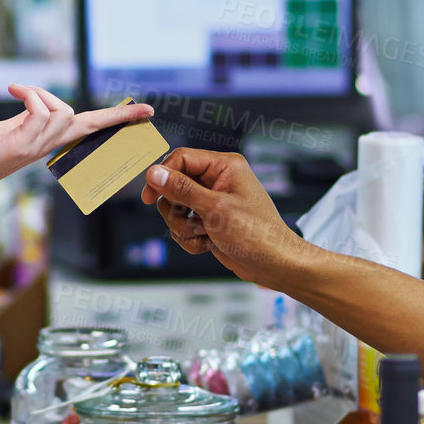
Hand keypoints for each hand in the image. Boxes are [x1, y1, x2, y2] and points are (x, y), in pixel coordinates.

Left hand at [0, 86, 152, 212]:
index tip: (146, 112)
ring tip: (18, 92)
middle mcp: (47, 146)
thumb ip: (27, 117)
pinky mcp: (20, 146)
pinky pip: (40, 112)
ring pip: (62, 111)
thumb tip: (38, 102)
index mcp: (47, 141)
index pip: (89, 128)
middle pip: (87, 122)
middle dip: (115, 114)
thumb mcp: (7, 129)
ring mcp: (36, 148)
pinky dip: (30, 95)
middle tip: (142, 108)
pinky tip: (12, 91)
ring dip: (41, 93)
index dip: (117, 118)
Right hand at [139, 147, 303, 285]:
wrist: (273, 264)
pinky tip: (207, 244)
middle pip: (173, 185)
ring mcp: (212, 201)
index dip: (163, 176)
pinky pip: (183, 225)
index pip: (181, 158)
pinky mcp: (209, 220)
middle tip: (191, 222)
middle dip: (176, 209)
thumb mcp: (215, 209)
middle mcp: (218, 180)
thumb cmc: (256, 233)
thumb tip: (155, 173)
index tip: (149, 196)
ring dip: (183, 227)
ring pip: (175, 208)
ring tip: (203, 234)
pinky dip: (190, 238)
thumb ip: (182, 189)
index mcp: (224, 166)